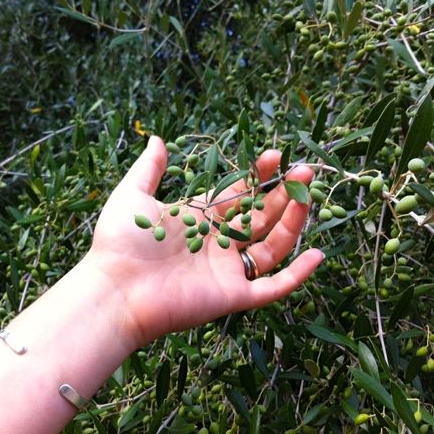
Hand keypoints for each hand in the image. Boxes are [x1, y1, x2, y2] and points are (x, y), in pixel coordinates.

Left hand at [84, 136, 323, 346]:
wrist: (116, 290)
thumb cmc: (121, 243)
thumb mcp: (133, 195)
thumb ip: (149, 168)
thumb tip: (156, 138)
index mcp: (199, 219)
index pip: (238, 194)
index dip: (258, 176)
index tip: (276, 156)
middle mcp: (217, 243)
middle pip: (260, 217)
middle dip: (283, 194)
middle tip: (304, 171)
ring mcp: (227, 270)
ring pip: (271, 247)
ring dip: (293, 224)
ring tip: (308, 197)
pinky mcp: (233, 295)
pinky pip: (273, 286)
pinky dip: (297, 274)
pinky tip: (318, 254)